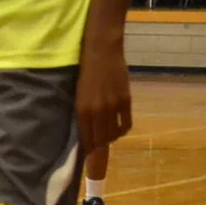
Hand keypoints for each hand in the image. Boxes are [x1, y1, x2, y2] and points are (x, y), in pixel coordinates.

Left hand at [77, 36, 133, 151]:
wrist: (102, 51)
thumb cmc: (86, 70)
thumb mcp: (79, 93)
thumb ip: (83, 111)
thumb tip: (87, 129)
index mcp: (82, 109)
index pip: (86, 138)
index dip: (88, 148)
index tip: (89, 153)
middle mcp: (97, 110)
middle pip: (100, 139)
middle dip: (99, 145)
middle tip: (99, 146)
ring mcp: (112, 106)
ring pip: (113, 134)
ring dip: (111, 138)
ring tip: (109, 135)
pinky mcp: (125, 100)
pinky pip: (126, 124)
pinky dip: (123, 130)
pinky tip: (120, 128)